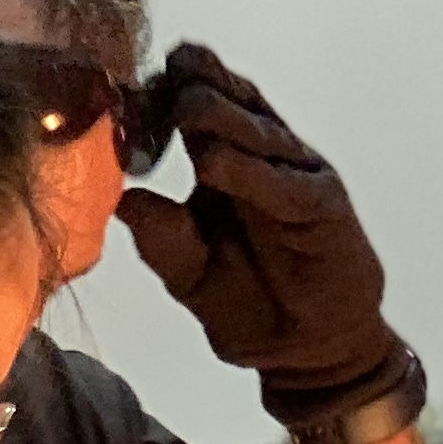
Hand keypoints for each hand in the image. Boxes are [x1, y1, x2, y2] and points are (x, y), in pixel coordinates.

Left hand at [114, 44, 406, 427]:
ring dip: (216, 113)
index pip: (195, 104)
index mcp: (226, 159)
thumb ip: (160, 238)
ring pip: (253, 130)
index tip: (122, 92)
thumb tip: (120, 200)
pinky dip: (247, 172)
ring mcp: (294, 175)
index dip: (160, 91)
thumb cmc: (251, 307)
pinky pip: (282, 182)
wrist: (308, 353)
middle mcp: (261, 156)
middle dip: (186, 90)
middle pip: (225, 100)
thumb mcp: (190, 274)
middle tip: (152, 92)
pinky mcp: (322, 205)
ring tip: (181, 107)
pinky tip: (213, 163)